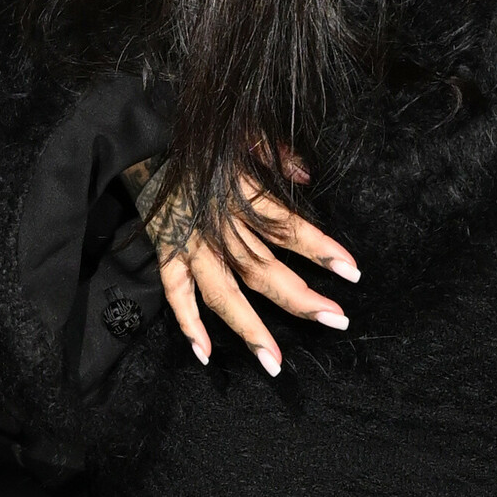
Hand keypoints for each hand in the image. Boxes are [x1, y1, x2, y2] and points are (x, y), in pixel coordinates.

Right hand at [122, 151, 359, 375]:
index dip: (320, 249)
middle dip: (300, 298)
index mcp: (241, 194)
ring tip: (274, 362)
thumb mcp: (242, 134)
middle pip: (262, 269)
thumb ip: (277, 154)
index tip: (352, 271)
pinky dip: (188, 323)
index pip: (288, 227)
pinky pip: (176, 293)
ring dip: (250, 329)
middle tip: (335, 320)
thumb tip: (308, 177)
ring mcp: (190, 244)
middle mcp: (219, 225)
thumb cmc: (200, 140)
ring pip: (223, 293)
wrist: (144, 140)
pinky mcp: (166, 252)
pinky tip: (206, 353)